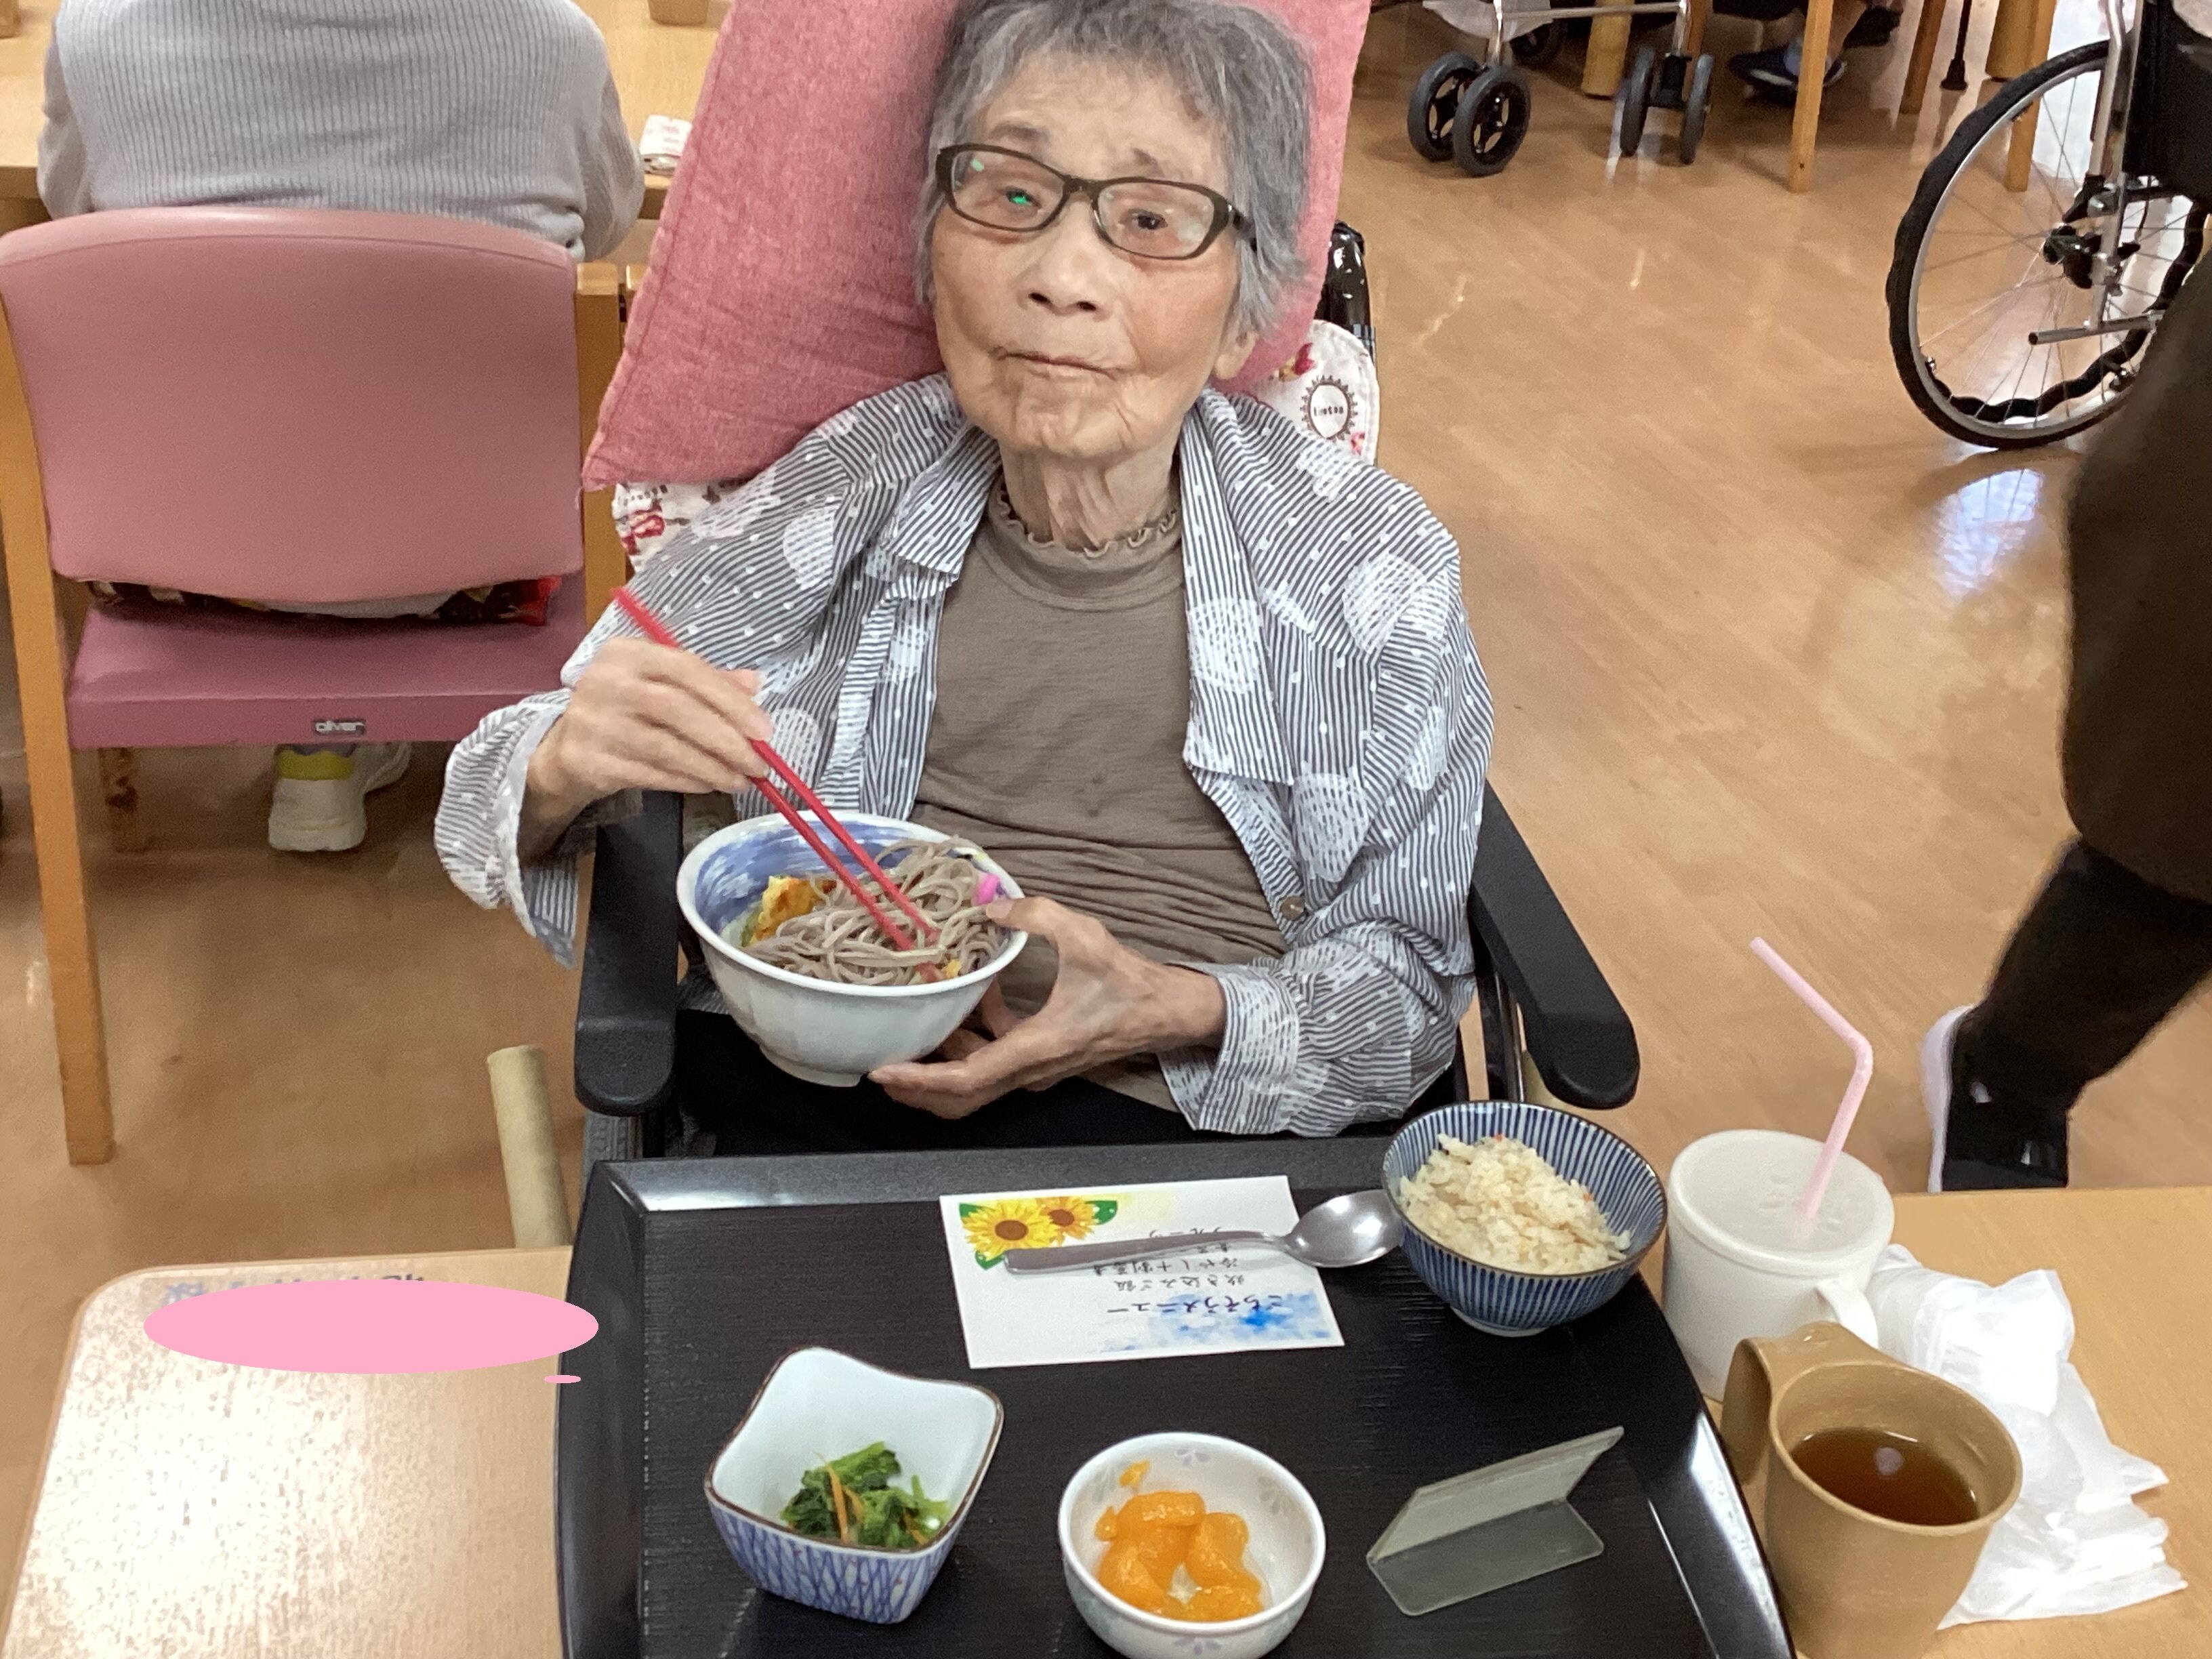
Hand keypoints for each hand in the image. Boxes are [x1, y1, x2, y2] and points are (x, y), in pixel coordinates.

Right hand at [521, 638, 772, 855]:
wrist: (569, 747)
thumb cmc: (626, 709)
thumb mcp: (661, 684)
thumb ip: (707, 681)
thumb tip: (754, 684)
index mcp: (628, 653)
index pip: (688, 669)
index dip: (731, 700)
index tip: (764, 730)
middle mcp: (607, 682)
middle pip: (679, 710)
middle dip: (727, 740)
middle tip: (759, 763)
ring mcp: (594, 722)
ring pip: (667, 748)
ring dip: (712, 768)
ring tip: (741, 781)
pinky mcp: (590, 760)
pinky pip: (651, 774)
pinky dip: (687, 781)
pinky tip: (709, 785)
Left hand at [870, 897, 1226, 1118]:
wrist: (1166, 1013)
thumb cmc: (1130, 984)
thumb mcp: (1083, 937)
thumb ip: (1035, 915)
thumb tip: (992, 904)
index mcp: (1035, 1048)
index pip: (965, 1079)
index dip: (920, 1079)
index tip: (884, 1072)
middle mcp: (1030, 1069)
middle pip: (960, 1096)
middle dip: (917, 1085)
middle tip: (881, 1065)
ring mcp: (1035, 1069)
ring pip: (974, 1080)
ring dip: (944, 1055)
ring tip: (919, 1021)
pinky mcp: (1040, 1060)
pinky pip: (994, 1059)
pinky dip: (975, 1036)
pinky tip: (976, 997)